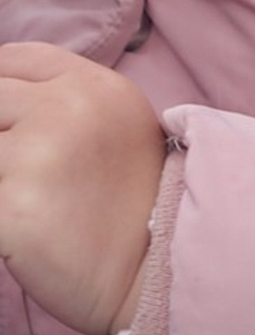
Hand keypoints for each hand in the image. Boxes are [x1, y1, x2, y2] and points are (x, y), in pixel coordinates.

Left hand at [0, 43, 165, 334]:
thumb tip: (2, 111)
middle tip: (21, 175)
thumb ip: (61, 104)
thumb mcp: (115, 129)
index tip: (10, 131)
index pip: (10, 60)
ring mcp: (34, 154)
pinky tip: (19, 231)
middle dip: (0, 142)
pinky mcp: (10, 206)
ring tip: (24, 204)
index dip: (1, 94)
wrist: (158, 274)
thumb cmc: (132, 208)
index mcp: (91, 86)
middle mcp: (64, 107)